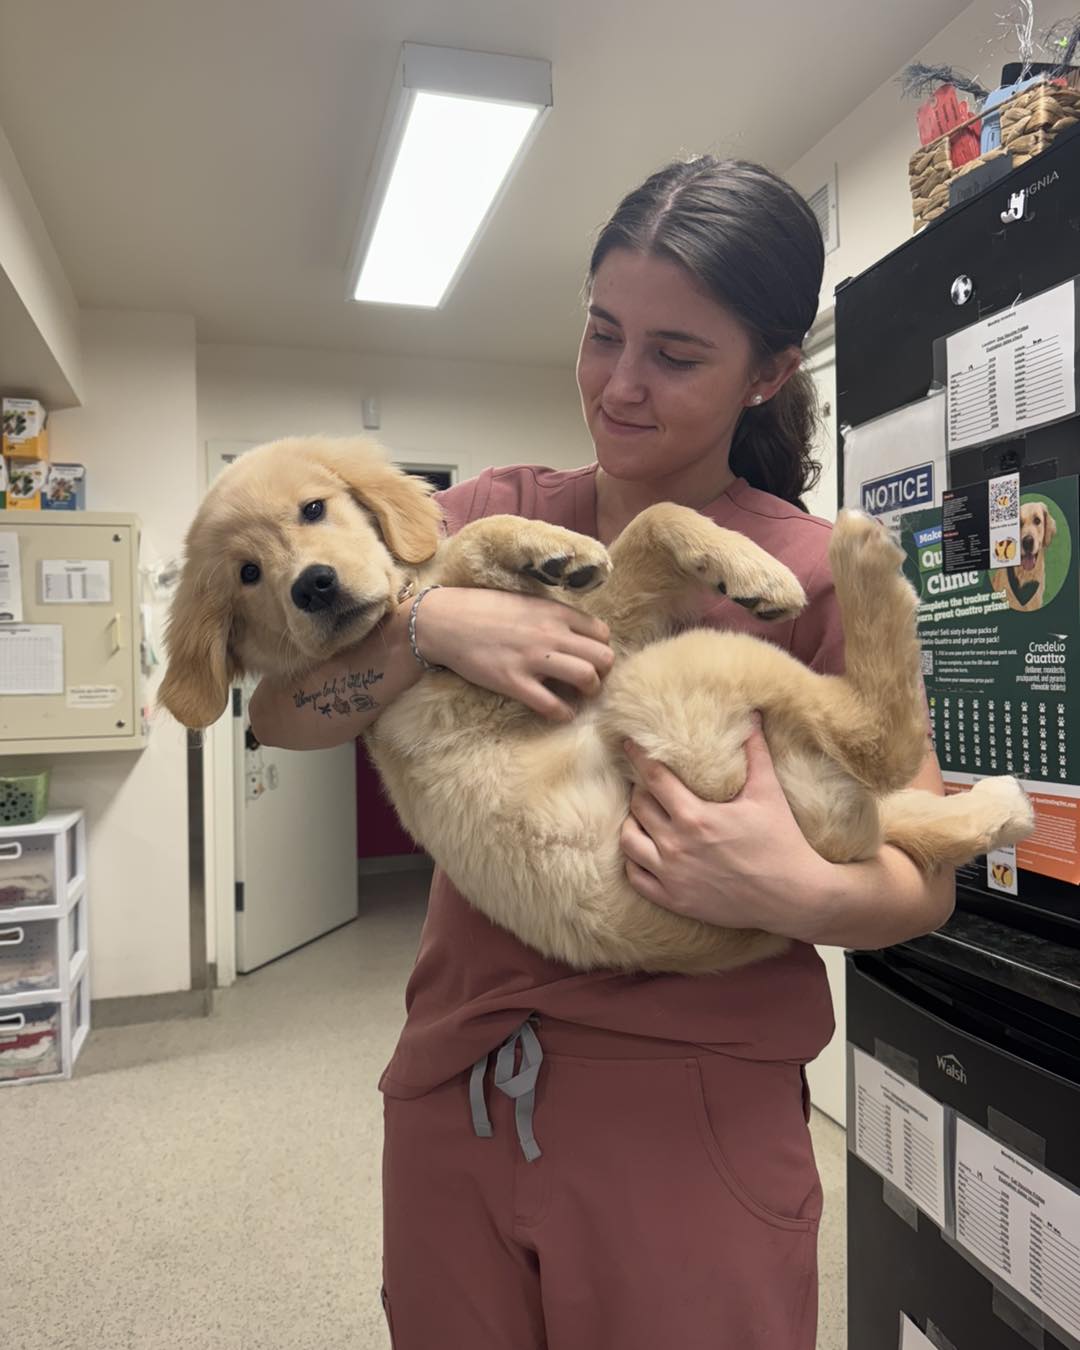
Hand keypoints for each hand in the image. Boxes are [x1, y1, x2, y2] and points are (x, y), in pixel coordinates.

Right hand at [414, 587, 613, 720]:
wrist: (445, 621)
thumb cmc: (484, 608)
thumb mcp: (526, 600)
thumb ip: (553, 615)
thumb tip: (576, 633)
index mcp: (555, 612)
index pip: (601, 633)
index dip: (601, 648)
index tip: (591, 657)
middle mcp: (550, 634)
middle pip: (603, 657)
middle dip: (603, 672)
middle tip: (591, 679)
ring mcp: (533, 659)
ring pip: (586, 679)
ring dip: (589, 691)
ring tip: (579, 694)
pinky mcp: (514, 682)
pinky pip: (552, 705)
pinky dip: (563, 713)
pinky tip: (561, 712)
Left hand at [620, 718, 830, 935]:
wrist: (793, 897)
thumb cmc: (782, 842)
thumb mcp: (768, 793)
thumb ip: (755, 752)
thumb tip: (751, 715)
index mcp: (695, 816)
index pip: (653, 778)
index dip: (639, 758)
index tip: (629, 746)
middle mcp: (676, 846)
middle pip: (639, 807)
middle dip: (639, 790)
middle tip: (646, 782)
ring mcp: (672, 876)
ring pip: (629, 841)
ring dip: (632, 823)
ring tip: (643, 815)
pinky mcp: (674, 899)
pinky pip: (635, 877)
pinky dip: (634, 861)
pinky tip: (645, 850)